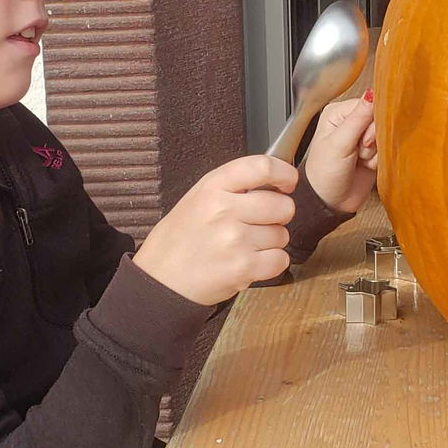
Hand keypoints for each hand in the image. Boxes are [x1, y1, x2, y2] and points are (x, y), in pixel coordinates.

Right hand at [134, 154, 297, 304]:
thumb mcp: (196, 199)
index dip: (284, 173)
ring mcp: (235, 239)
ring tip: (245, 248)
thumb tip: (273, 184)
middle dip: (279, 216)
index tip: (288, 182)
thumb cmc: (179, 241)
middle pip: (282, 205)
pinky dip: (271, 264)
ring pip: (282, 235)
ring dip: (271, 243)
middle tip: (259, 224)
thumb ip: (232, 188)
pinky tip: (250, 263)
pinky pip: (281, 260)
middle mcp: (225, 209)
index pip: (262, 166)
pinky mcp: (243, 268)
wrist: (160, 281)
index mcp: (213, 187)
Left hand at [303, 93, 378, 215]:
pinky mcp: (374, 152)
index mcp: (339, 112)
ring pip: (385, 135)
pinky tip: (366, 166)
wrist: (330, 202)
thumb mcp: (338, 144)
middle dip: (373, 139)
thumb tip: (372, 94)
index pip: (368, 105)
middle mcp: (352, 121)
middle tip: (359, 151)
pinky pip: (387, 149)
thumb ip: (357, 119)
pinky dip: (379, 160)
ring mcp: (364, 137)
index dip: (370, 123)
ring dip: (375, 152)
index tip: (362, 139)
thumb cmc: (324, 173)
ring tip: (360, 160)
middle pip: (379, 120)